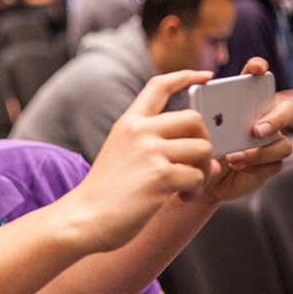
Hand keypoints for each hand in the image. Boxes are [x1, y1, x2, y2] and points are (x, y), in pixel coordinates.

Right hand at [77, 70, 213, 250]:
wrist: (84, 218)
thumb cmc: (106, 193)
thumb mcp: (121, 153)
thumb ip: (156, 145)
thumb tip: (208, 154)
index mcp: (129, 123)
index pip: (159, 86)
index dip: (186, 76)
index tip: (205, 76)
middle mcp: (139, 131)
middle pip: (194, 119)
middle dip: (204, 142)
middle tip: (196, 165)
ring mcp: (150, 152)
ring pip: (203, 148)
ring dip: (204, 170)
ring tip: (187, 186)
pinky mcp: (161, 176)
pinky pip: (198, 175)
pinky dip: (196, 190)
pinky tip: (180, 197)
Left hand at [206, 57, 292, 201]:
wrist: (200, 176)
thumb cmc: (201, 146)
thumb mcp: (198, 128)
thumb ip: (203, 114)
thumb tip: (201, 100)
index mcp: (245, 103)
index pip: (258, 79)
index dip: (260, 69)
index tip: (255, 68)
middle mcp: (264, 118)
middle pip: (287, 109)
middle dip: (276, 118)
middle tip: (255, 130)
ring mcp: (271, 141)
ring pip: (283, 143)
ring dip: (260, 152)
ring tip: (233, 156)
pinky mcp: (271, 163)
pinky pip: (275, 163)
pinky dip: (255, 165)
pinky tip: (237, 165)